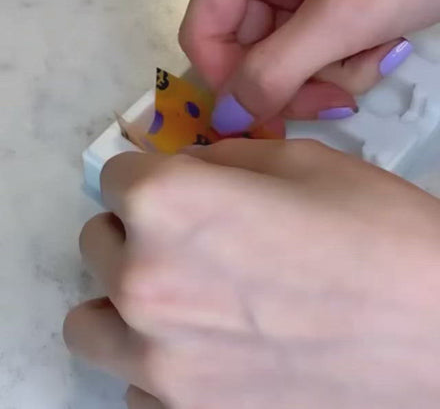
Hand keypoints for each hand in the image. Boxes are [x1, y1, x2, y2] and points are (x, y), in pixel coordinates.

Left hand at [64, 141, 439, 407]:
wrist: (434, 325)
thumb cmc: (369, 226)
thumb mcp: (293, 161)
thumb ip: (215, 162)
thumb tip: (179, 170)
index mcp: (165, 203)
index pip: (114, 175)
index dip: (149, 174)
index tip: (176, 184)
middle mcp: (142, 282)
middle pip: (96, 240)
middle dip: (136, 229)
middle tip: (190, 237)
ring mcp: (156, 361)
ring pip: (90, 322)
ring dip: (122, 299)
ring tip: (178, 295)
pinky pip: (133, 384)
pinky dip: (157, 363)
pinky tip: (206, 350)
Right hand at [179, 0, 439, 131]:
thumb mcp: (340, 18)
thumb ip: (275, 71)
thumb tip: (225, 117)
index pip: (204, 31)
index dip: (228, 81)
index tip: (265, 118)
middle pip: (243, 52)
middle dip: (292, 81)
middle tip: (334, 98)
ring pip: (278, 61)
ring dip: (325, 75)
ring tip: (370, 57)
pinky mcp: (313, 3)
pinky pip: (306, 55)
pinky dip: (341, 64)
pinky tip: (376, 48)